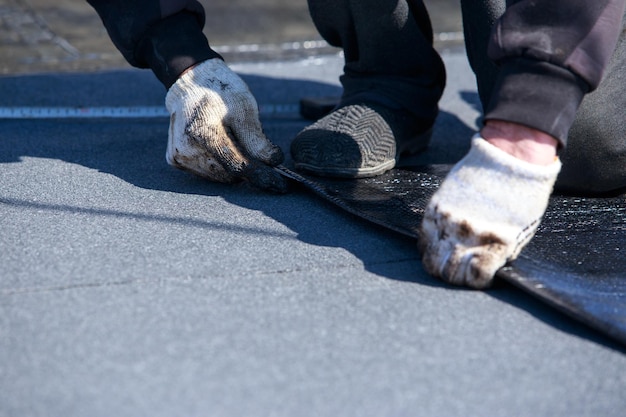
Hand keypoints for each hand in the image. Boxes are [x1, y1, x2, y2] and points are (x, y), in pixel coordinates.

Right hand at [165, 58, 286, 191]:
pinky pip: (207, 173)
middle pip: (229, 175)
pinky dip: (219, 165)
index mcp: (202, 133)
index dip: (262, 177)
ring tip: (234, 141)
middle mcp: (186, 149)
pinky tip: (220, 144)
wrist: (191, 83)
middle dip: (248, 168)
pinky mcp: (176, 159)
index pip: (238, 166)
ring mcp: (179, 156)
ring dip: (232, 167)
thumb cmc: (220, 92)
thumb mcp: (244, 109)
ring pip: (219, 177)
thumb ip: (257, 139)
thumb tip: (274, 163)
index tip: (280, 185)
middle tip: (255, 150)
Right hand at [419, 133, 560, 287]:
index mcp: (495, 243)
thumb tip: (482, 269)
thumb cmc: (521, 196)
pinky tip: (440, 243)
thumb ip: (499, 254)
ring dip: (438, 264)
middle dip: (454, 276)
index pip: (473, 278)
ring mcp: (449, 221)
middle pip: (448, 273)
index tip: (479, 276)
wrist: (509, 159)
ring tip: (447, 259)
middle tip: (460, 269)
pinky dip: (428, 247)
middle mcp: (469, 234)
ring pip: (430, 260)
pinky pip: (422, 239)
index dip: (476, 281)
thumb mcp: (521, 232)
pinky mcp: (436, 208)